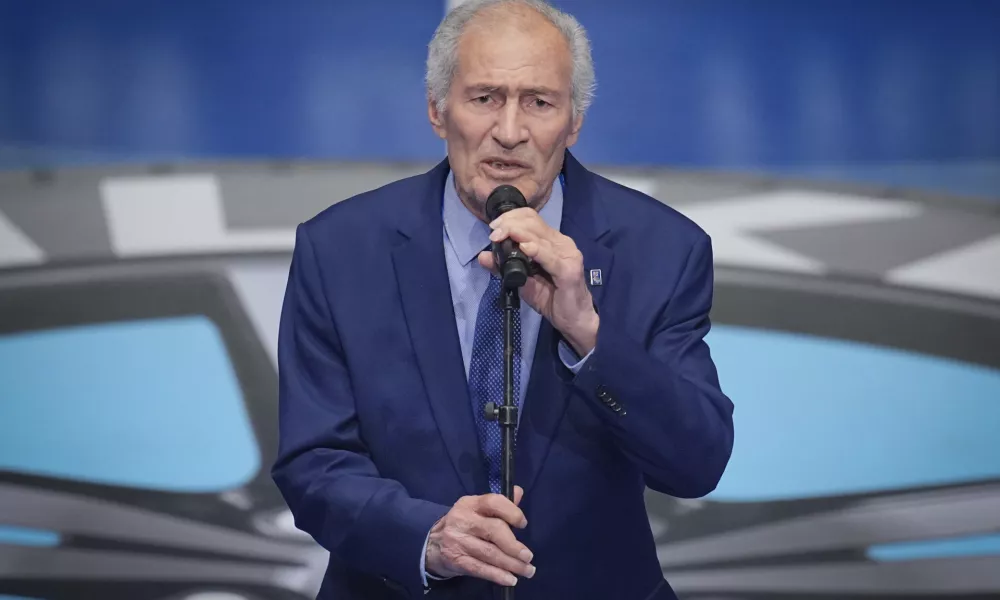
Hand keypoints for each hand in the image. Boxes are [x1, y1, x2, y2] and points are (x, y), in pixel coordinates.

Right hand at [425, 485, 534, 586]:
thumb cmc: (465, 524)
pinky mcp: (456, 559)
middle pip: (494, 530)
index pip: (493, 502)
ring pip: (489, 553)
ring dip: (511, 564)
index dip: (512, 512)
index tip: (523, 524)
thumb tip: (519, 492)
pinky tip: (510, 579)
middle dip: (514, 546)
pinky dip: (497, 575)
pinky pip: (480, 568)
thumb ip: (499, 504)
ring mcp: (458, 540)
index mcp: (470, 503)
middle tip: (528, 556)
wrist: (433, 543)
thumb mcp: (478, 510)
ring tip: (527, 570)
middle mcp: (462, 520)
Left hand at [479, 207, 598, 355]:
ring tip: (500, 237)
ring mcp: (567, 254)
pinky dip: (536, 250)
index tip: (494, 227)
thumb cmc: (551, 299)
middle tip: (493, 233)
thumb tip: (483, 256)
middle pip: (533, 222)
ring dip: (517, 233)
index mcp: (552, 242)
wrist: (574, 320)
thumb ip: (503, 267)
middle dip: (509, 224)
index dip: (510, 217)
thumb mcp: (522, 281)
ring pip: (539, 236)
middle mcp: (561, 243)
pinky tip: (524, 248)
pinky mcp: (569, 269)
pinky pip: (550, 256)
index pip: (531, 218)